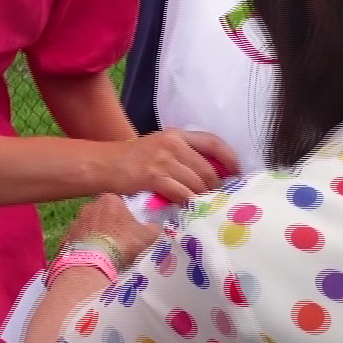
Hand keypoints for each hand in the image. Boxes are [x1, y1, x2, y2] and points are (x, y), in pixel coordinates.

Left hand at [62, 194, 161, 268]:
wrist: (92, 265)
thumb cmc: (122, 244)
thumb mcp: (148, 236)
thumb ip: (153, 227)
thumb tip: (155, 227)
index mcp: (110, 199)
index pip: (121, 201)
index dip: (128, 214)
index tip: (132, 228)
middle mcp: (90, 206)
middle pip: (104, 213)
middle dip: (112, 224)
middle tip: (122, 241)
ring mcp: (75, 222)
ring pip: (91, 227)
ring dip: (98, 236)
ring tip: (107, 253)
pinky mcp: (66, 238)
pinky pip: (80, 241)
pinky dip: (86, 248)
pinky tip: (93, 259)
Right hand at [105, 130, 240, 204]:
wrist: (104, 164)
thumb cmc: (133, 159)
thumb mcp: (160, 148)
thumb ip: (182, 155)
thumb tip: (210, 173)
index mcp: (177, 134)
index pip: (212, 142)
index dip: (229, 157)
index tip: (237, 172)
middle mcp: (173, 143)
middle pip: (207, 168)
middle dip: (215, 186)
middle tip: (217, 197)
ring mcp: (163, 160)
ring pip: (197, 183)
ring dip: (202, 197)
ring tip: (203, 205)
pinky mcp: (154, 177)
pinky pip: (181, 193)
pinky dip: (188, 203)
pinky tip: (188, 208)